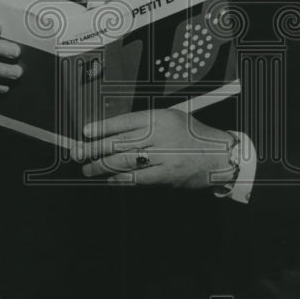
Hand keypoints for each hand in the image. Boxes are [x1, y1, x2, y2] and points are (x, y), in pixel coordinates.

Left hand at [81, 109, 234, 187]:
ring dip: (103, 166)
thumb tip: (113, 133)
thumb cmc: (194, 136)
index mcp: (161, 118)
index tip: (86, 132)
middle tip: (79, 153)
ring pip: (126, 161)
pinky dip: (120, 180)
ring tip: (89, 168)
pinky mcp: (168, 176)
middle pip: (120, 142)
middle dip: (95, 149)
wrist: (220, 156)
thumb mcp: (172, 119)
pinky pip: (138, 179)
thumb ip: (146, 124)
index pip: (125, 122)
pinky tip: (109, 180)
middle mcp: (161, 136)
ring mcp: (165, 157)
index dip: (102, 127)